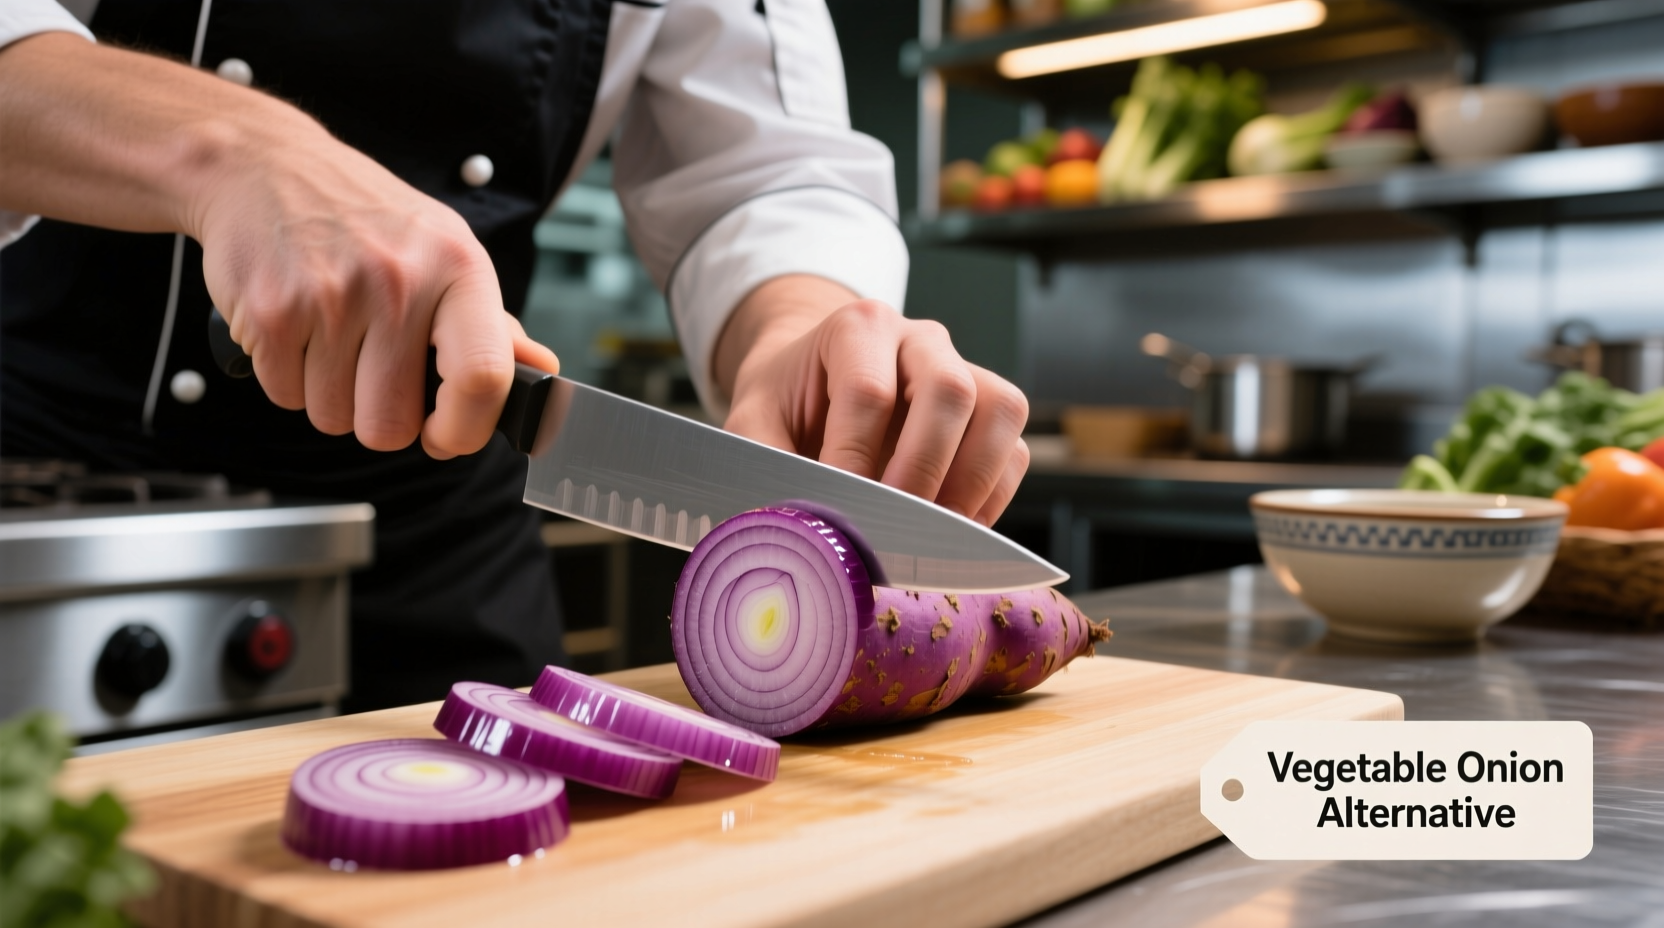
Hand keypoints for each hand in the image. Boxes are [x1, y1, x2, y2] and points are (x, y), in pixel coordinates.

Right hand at [0, 34, 558, 457]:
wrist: (264, 165)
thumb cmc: (366, 217)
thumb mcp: (445, 251)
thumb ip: (493, 325)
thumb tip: (542, 373)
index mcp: (459, 268)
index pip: (483, 379)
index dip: (465, 430)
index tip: (447, 436)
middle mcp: (399, 281)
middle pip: (390, 426)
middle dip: (380, 418)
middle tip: (375, 374)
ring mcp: (331, 297)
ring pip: (333, 418)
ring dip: (332, 396)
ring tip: (334, 338)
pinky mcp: (270, 312)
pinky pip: (286, 397)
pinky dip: (290, 379)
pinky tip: (299, 328)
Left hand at [718, 276, 1029, 525]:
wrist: (814, 385)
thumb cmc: (787, 403)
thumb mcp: (752, 423)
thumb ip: (762, 465)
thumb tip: (782, 524)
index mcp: (858, 328)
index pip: (870, 393)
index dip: (855, 461)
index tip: (840, 512)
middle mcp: (920, 340)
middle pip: (950, 390)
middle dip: (923, 471)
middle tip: (892, 528)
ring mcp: (965, 370)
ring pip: (1000, 411)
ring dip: (971, 483)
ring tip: (931, 534)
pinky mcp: (988, 412)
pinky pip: (1014, 450)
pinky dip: (993, 497)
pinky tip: (952, 531)